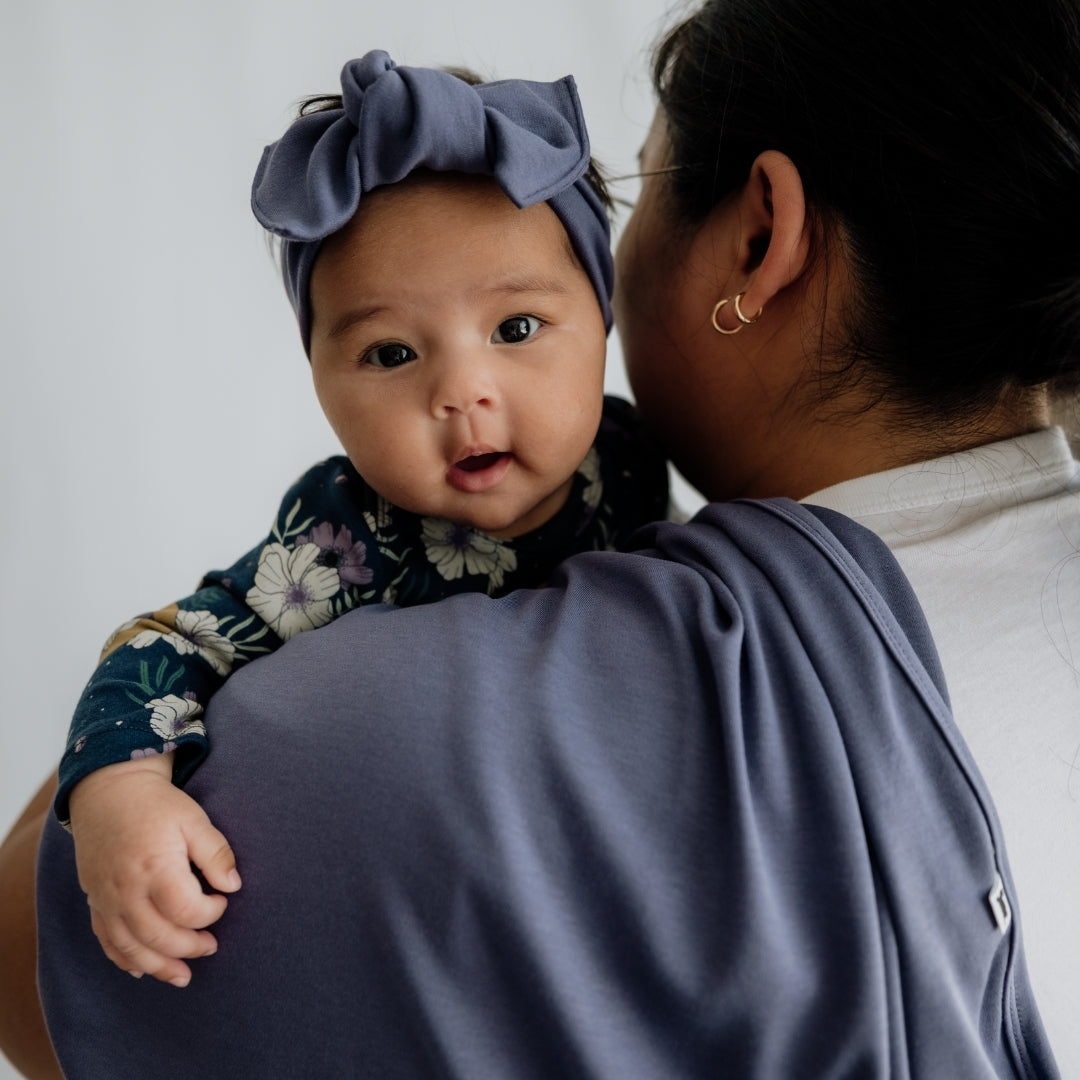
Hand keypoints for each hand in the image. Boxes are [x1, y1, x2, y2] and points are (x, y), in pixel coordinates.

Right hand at [67, 754, 241, 986]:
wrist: (109, 792)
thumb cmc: (157, 805)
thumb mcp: (194, 819)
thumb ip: (216, 852)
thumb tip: (234, 885)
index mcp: (155, 867)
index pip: (186, 910)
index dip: (211, 913)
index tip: (222, 901)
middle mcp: (126, 890)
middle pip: (159, 937)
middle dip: (189, 947)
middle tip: (212, 946)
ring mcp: (106, 900)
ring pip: (130, 948)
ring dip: (158, 967)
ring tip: (183, 976)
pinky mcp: (95, 902)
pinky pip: (107, 941)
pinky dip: (124, 960)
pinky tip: (142, 970)